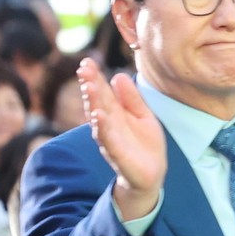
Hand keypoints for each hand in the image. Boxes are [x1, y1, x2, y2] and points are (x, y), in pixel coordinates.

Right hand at [78, 58, 169, 219]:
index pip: (103, 92)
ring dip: (93, 103)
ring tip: (89, 87)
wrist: (152, 174)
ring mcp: (111, 139)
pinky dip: (103, 128)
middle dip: (90, 85)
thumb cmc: (144, 143)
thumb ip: (131, 98)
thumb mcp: (143, 115)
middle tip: (83, 69)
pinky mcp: (118, 154)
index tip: (87, 61)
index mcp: (114, 113)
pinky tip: (98, 116)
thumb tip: (118, 76)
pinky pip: (108, 140)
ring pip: (99, 119)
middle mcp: (108, 125)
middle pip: (98, 102)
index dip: (95, 78)